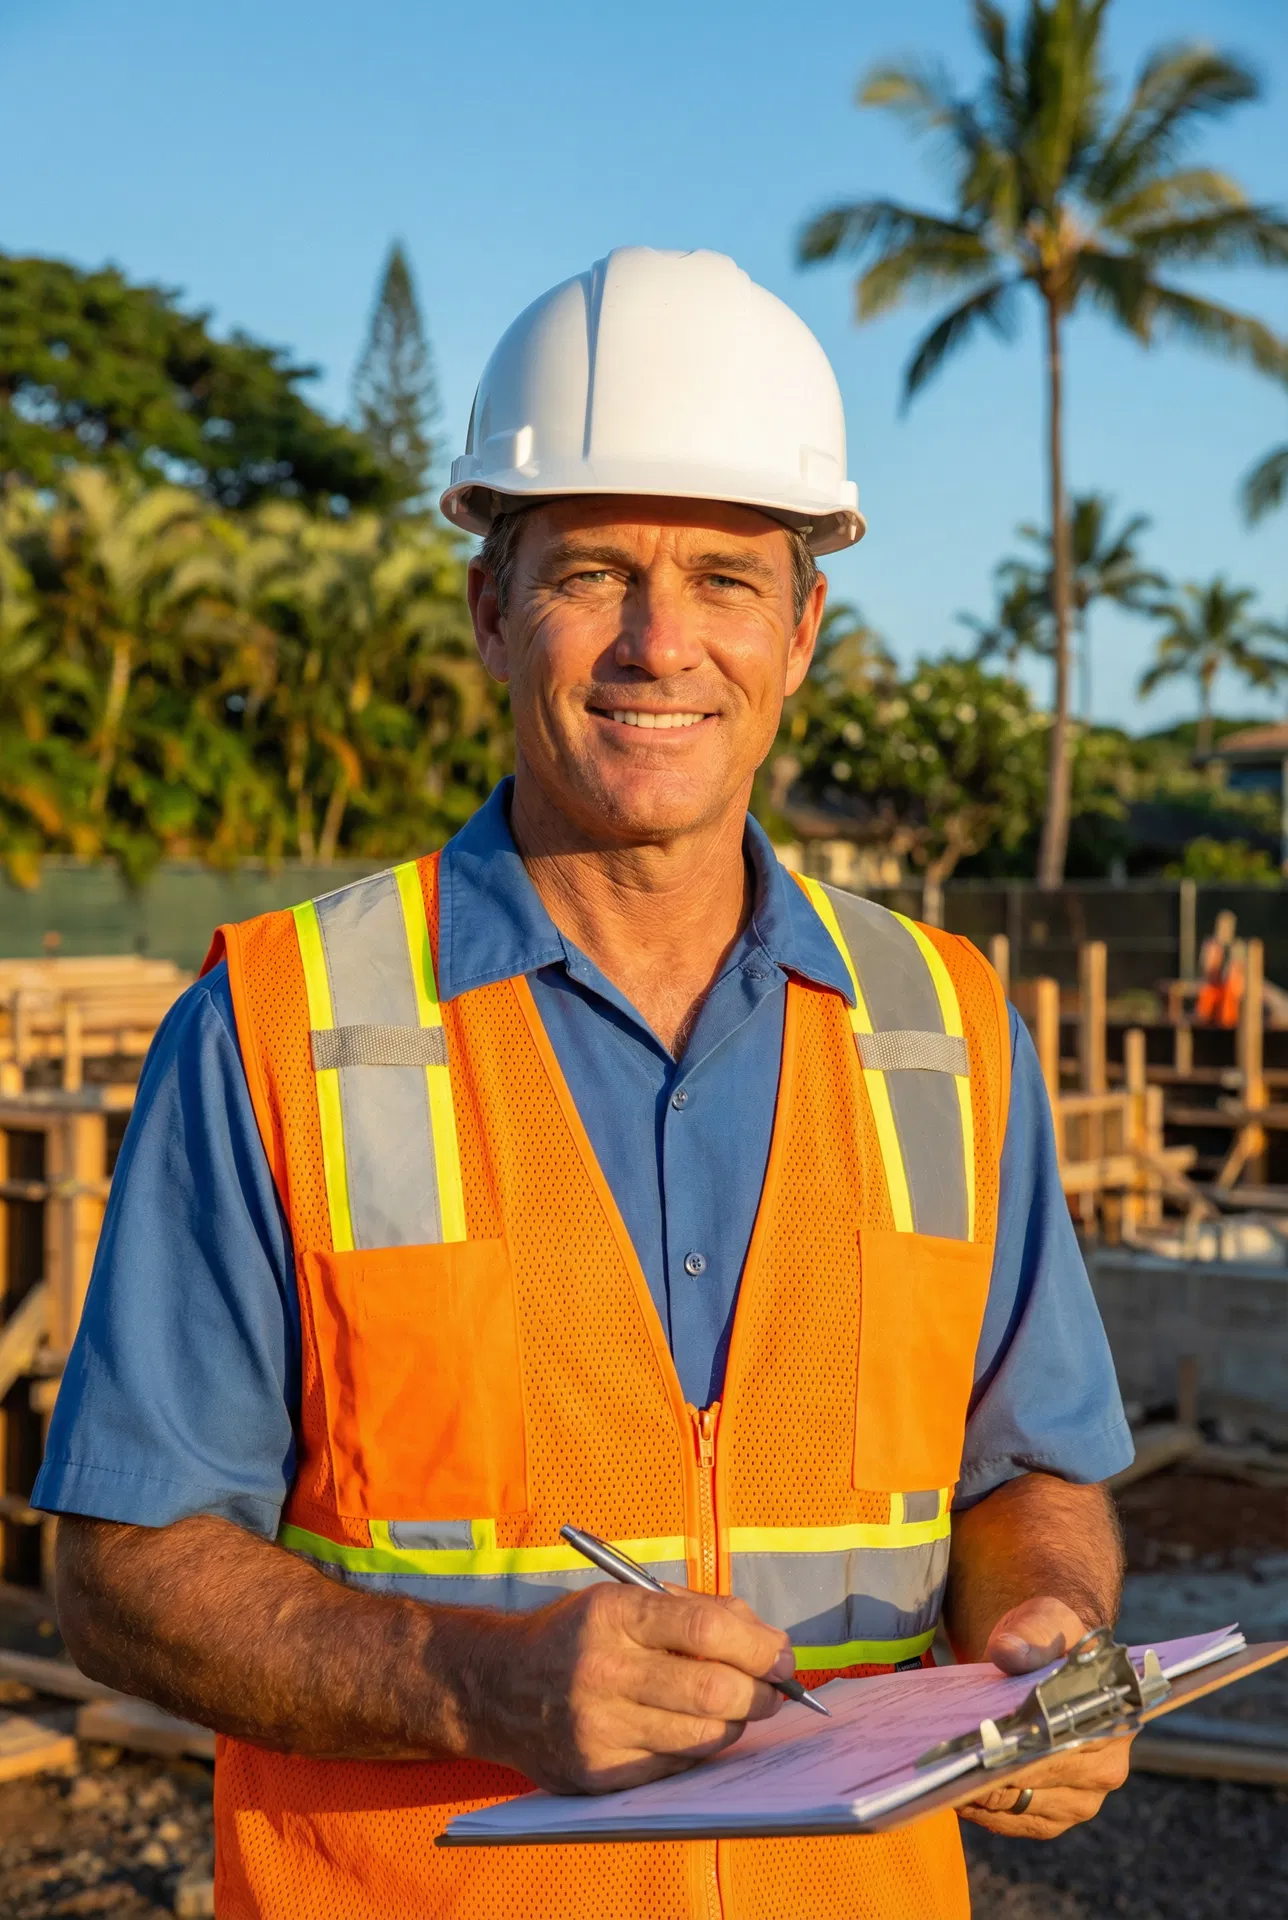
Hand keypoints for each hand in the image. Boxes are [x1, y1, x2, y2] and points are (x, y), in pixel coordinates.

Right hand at [468, 1583, 792, 1794]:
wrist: (497, 1685)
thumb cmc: (577, 1634)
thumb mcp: (624, 1599)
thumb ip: (696, 1612)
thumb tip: (768, 1643)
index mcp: (612, 1615)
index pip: (704, 1630)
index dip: (757, 1646)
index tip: (783, 1654)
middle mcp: (602, 1672)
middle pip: (712, 1691)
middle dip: (761, 1692)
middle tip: (776, 1689)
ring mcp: (598, 1728)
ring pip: (702, 1737)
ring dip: (737, 1724)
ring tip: (742, 1709)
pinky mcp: (597, 1773)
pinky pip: (675, 1766)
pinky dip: (701, 1749)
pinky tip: (700, 1731)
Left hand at [958, 1595, 1131, 1838]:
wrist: (1044, 1653)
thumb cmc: (1048, 1637)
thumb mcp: (1042, 1622)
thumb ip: (1030, 1635)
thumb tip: (1009, 1652)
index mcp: (1114, 1724)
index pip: (1065, 1749)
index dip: (1022, 1753)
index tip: (984, 1752)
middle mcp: (1107, 1768)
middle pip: (1043, 1785)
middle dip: (996, 1780)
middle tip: (952, 1771)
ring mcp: (1082, 1798)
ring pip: (1027, 1810)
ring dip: (985, 1800)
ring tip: (946, 1782)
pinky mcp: (1055, 1813)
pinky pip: (1018, 1822)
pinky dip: (987, 1812)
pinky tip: (957, 1795)